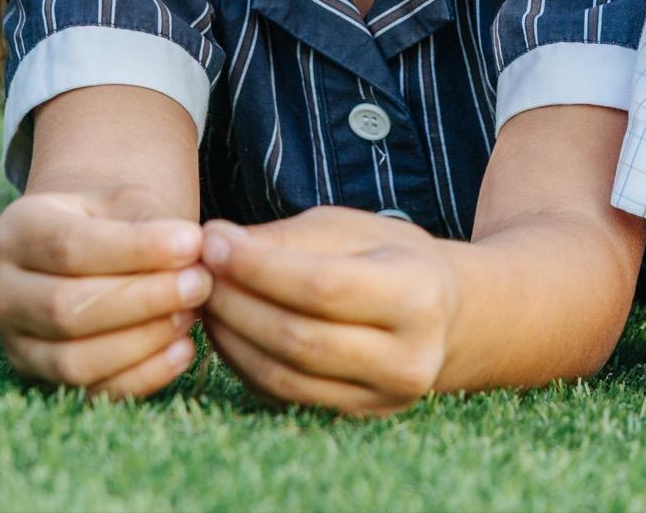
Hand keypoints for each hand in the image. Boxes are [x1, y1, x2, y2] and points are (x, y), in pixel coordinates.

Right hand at [0, 187, 209, 398]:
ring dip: (143, 341)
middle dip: (143, 300)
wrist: (93, 252)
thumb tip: (193, 250)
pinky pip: (91, 394)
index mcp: (16, 232)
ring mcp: (16, 344)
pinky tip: (184, 350)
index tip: (193, 242)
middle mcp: (2, 292)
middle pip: (67, 309)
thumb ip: (151, 222)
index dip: (136, 249)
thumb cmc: (115, 222)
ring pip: (74, 360)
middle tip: (200, 284)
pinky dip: (142, 377)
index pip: (70, 248)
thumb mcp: (126, 203)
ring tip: (193, 314)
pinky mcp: (43, 382)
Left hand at [199, 206, 458, 416]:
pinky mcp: (358, 418)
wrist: (446, 314)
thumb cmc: (389, 257)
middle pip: (299, 338)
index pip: (322, 287)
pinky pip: (284, 396)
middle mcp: (408, 356)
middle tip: (199, 274)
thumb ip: (285, 238)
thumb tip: (214, 242)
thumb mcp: (349, 227)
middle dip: (236, 303)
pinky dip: (245, 364)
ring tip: (207, 301)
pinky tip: (229, 331)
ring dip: (231, 338)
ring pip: (284, 376)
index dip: (259, 267)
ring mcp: (383, 397)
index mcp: (416, 294)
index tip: (214, 242)